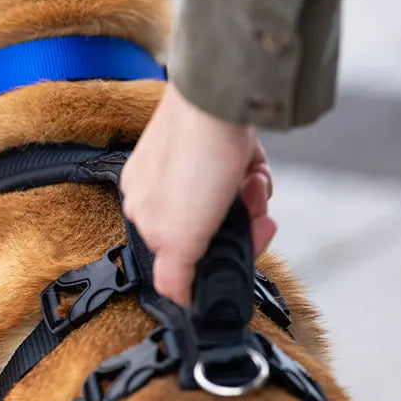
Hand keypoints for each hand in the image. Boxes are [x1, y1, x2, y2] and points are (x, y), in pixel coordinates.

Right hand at [120, 83, 275, 304]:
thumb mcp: (175, 237)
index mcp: (143, 208)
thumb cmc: (192, 160)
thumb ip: (173, 276)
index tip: (240, 255)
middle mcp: (165, 185)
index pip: (184, 254)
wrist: (220, 99)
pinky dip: (256, 174)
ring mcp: (194, 162)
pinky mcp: (220, 143)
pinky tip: (254, 167)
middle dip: (242, 227)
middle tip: (257, 219)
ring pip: (234, 203)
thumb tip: (179, 301)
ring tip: (252, 185)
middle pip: (215, 229)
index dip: (220, 259)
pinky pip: (245, 173)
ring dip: (252, 200)